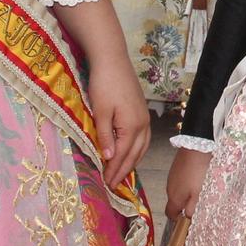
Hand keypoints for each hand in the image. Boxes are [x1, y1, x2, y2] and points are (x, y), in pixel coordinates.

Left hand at [85, 56, 150, 187]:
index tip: (106, 184)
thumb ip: (105, 135)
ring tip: (121, 174)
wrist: (113, 60)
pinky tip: (130, 153)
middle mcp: (142, 125)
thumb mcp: (100, 111)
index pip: (122, 155)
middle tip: (112, 185)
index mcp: (132, 126)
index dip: (113, 171)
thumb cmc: (104, 84)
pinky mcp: (142, 113)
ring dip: (131, 162)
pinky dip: (137, 150)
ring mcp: (145, 118)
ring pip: (141, 148)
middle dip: (123, 171)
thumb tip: (108, 157)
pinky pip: (143, 139)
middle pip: (134, 154)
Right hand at [166, 147, 208, 220]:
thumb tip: (187, 218)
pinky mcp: (175, 168)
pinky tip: (196, 177)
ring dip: (185, 193)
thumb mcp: (199, 194)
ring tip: (199, 188)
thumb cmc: (199, 173)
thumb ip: (192, 208)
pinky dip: (186, 182)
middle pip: (174, 202)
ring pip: (176, 190)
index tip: (186, 218)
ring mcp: (171, 177)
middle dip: (183, 205)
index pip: (170, 214)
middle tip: (197, 202)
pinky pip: (179, 180)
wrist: (196, 147)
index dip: (177, 219)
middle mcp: (169, 189)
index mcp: (174, 198)